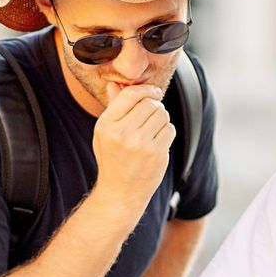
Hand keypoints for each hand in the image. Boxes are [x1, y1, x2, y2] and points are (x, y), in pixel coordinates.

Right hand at [91, 84, 174, 209]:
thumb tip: (115, 83)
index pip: (130, 95)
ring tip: (152, 131)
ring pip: (162, 115)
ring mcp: (140, 144)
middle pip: (150, 103)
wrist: (120, 193)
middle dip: (155, 107)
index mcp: (106, 125)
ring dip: (161, 120)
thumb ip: (113, 107)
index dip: (145, 90)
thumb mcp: (105, 133)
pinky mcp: (156, 153)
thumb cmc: (112, 159)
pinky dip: (167, 133)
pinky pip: (170, 129)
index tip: (153, 92)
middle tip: (151, 118)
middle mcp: (122, 133)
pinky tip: (157, 142)